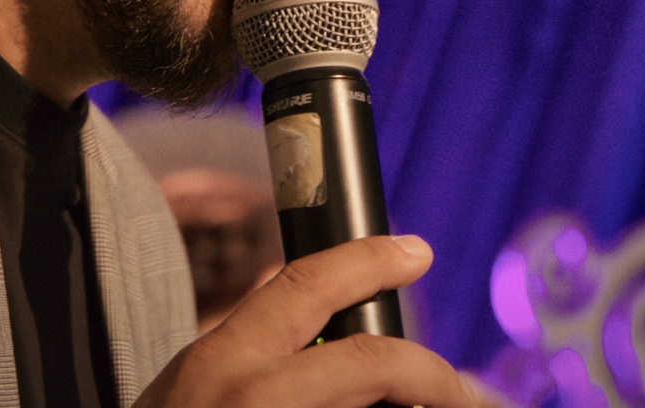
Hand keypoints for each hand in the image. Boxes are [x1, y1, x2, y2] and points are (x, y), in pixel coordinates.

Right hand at [135, 234, 477, 407]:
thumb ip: (242, 359)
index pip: (306, 285)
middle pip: (375, 361)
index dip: (369, 261)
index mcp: (223, 360)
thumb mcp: (184, 390)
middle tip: (460, 392)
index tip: (415, 252)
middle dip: (430, 372)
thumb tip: (314, 334)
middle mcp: (256, 396)